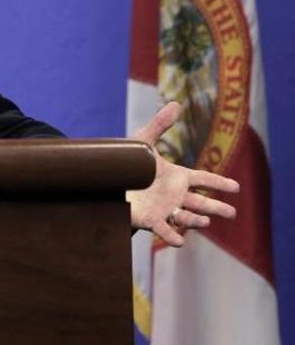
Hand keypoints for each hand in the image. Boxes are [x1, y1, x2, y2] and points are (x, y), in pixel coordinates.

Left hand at [126, 101, 239, 245]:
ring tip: (205, 221)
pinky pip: (164, 230)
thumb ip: (160, 125)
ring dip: (196, 220)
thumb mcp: (143, 141)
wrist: (108, 182)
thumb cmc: (128, 163)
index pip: (204, 180)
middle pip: (201, 203)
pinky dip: (172, 236)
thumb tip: (176, 103)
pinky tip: (180, 241)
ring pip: (186, 217)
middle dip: (216, 208)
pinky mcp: (150, 219)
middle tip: (232, 213)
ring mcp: (164, 208)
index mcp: (177, 177)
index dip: (220, 183)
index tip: (236, 187)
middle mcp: (174, 195)